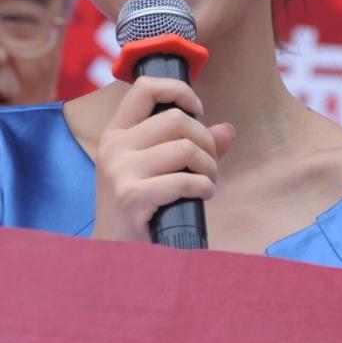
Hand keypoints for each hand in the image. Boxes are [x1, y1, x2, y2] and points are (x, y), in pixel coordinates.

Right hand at [93, 76, 234, 241]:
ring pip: (185, 149)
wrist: (115, 255)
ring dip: (209, 168)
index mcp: (116, 134)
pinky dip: (203, 187)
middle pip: (177, 120)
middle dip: (206, 141)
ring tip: (208, 183)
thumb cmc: (141, 210)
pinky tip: (203, 196)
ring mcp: (120, 171)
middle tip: (210, 165)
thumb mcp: (157, 171)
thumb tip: (227, 130)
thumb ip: (190, 147)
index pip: (145, 87)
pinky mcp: (131, 196)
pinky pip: (184, 180)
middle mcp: (114, 147)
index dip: (178, 90)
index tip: (197, 110)